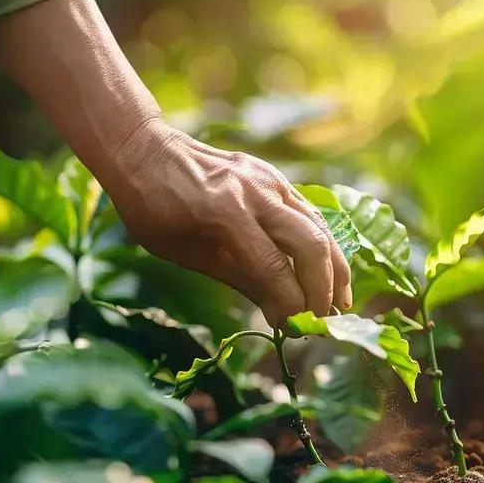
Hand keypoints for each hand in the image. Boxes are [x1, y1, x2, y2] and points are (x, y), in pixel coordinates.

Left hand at [0, 0, 348, 323]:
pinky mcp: (275, 177)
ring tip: (339, 303)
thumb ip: (241, 279)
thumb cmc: (154, 209)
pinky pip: (310, 215)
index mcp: (224, 212)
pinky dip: (324, 246)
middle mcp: (255, 192)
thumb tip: (281, 316)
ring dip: (335, 269)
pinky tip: (328, 272)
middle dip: (323, 288)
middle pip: (310, 245)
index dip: (292, 305)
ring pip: (319, 227)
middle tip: (322, 321)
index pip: (274, 268)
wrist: (145, 150)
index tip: (296, 331)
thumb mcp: (187, 253)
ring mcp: (269, 179)